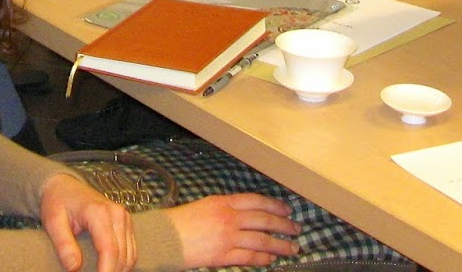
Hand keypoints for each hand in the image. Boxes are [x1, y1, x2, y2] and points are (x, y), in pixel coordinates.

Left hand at [38, 173, 135, 271]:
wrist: (65, 186)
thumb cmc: (57, 202)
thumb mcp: (53, 222)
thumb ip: (63, 244)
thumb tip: (74, 268)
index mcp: (99, 212)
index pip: (109, 249)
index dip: (106, 271)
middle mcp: (117, 214)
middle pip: (122, 255)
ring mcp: (124, 217)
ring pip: (130, 255)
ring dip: (119, 270)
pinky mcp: (126, 222)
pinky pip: (131, 250)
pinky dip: (123, 264)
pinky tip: (110, 269)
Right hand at [164, 193, 297, 267]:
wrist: (165, 237)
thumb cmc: (181, 221)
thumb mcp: (206, 205)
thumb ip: (226, 208)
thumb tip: (246, 215)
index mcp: (224, 202)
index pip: (257, 201)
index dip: (275, 206)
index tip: (287, 210)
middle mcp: (229, 217)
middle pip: (264, 220)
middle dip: (283, 225)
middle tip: (297, 229)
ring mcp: (228, 237)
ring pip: (261, 240)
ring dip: (280, 245)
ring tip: (292, 248)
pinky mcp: (224, 255)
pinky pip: (249, 256)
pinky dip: (263, 258)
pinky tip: (271, 259)